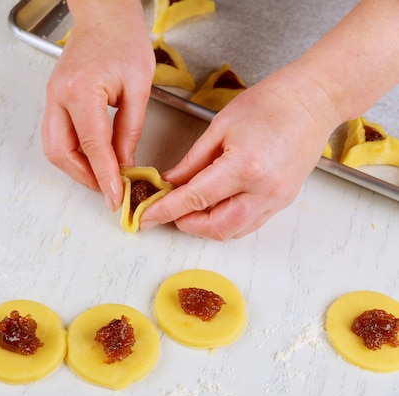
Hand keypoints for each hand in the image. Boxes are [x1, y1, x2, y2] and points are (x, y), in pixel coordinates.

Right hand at [41, 0, 153, 210]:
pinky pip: (56, 135)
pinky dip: (73, 153)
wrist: (104, 15)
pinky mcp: (54, 99)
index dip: (103, 175)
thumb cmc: (124, 40)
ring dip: (76, 167)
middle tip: (107, 188)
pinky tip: (92, 158)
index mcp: (82, 90)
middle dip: (83, 176)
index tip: (114, 197)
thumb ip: (129, 131)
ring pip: (54, 147)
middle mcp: (59, 95)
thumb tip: (123, 165)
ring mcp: (52, 97)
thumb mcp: (139, 88)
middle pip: (60, 152)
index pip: (91, 145)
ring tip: (102, 176)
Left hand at [140, 67, 340, 238]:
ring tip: (189, 208)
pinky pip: (250, 224)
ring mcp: (277, 199)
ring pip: (233, 231)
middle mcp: (263, 190)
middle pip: (215, 226)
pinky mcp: (284, 201)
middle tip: (168, 210)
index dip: (166, 211)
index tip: (146, 217)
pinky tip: (214, 206)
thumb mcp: (220, 127)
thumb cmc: (270, 103)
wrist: (313, 100)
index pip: (195, 199)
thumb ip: (192, 161)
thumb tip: (170, 183)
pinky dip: (226, 222)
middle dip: (186, 224)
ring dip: (206, 226)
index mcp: (244, 167)